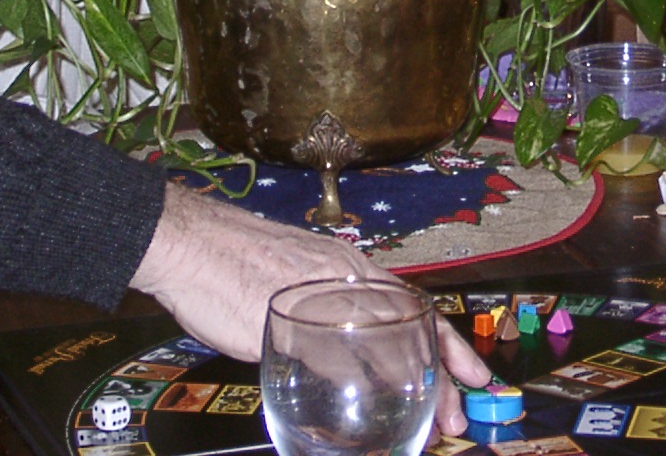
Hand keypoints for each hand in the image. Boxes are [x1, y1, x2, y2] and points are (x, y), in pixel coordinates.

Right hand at [130, 186, 490, 431]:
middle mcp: (345, 280)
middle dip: (443, 375)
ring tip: (432, 424)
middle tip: (461, 412)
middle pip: (412, 329)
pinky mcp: (292, 328)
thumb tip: (340, 345)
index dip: (448, 343)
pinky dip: (360, 394)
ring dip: (412, 389)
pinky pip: (338, 366)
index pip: (414, 307)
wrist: (191, 241)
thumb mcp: (296, 277)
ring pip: (386, 347)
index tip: (474, 373)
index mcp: (348, 267)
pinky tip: (370, 418)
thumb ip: (324, 307)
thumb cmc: (233, 257)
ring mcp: (322, 303)